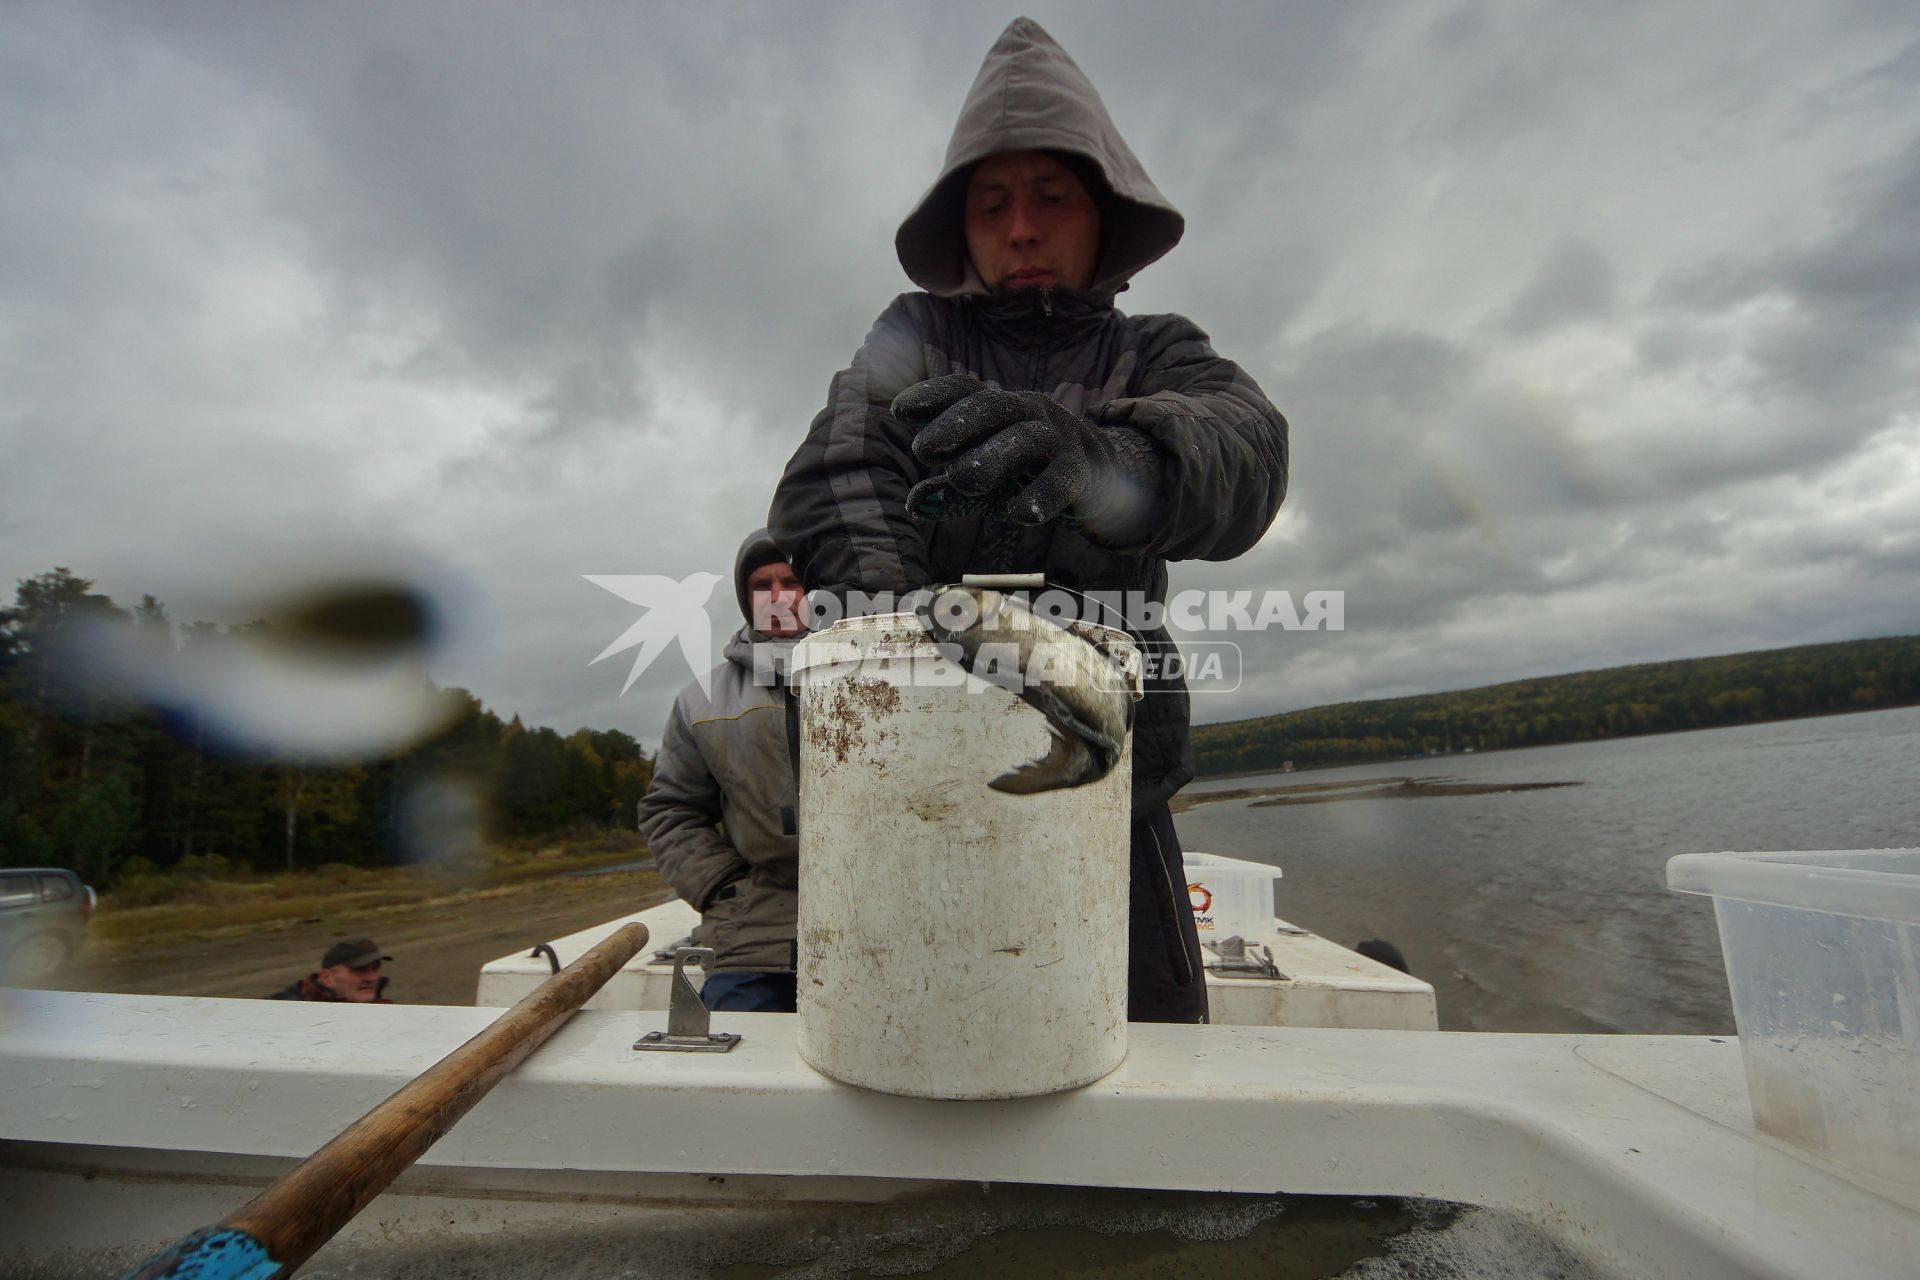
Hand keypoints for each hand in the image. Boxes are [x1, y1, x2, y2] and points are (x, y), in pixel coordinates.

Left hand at [894, 375, 1159, 537]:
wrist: (1106, 481)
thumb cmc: (1032, 475)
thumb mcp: (989, 482)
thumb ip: (950, 493)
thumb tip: (914, 504)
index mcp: (1000, 409)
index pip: (964, 390)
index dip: (933, 395)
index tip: (900, 411)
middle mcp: (1029, 412)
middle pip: (992, 406)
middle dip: (956, 425)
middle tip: (923, 450)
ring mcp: (1060, 437)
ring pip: (1025, 439)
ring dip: (992, 457)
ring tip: (961, 481)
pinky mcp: (1084, 469)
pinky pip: (1064, 477)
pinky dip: (1042, 494)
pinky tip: (1018, 515)